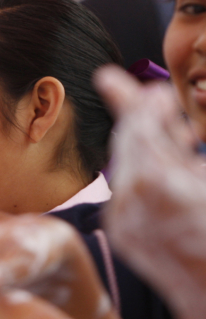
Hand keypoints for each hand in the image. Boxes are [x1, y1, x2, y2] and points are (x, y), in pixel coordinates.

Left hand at [96, 66, 205, 317]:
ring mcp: (121, 219)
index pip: (139, 126)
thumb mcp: (202, 177)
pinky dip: (141, 170)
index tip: (155, 87)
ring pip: (124, 163)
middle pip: (129, 142)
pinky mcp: (119, 231)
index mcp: (160, 184)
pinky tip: (167, 167)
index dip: (142, 100)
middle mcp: (130, 201)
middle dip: (143, 117)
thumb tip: (154, 96)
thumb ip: (174, 137)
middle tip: (159, 99)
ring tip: (176, 137)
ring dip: (145, 142)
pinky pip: (124, 188)